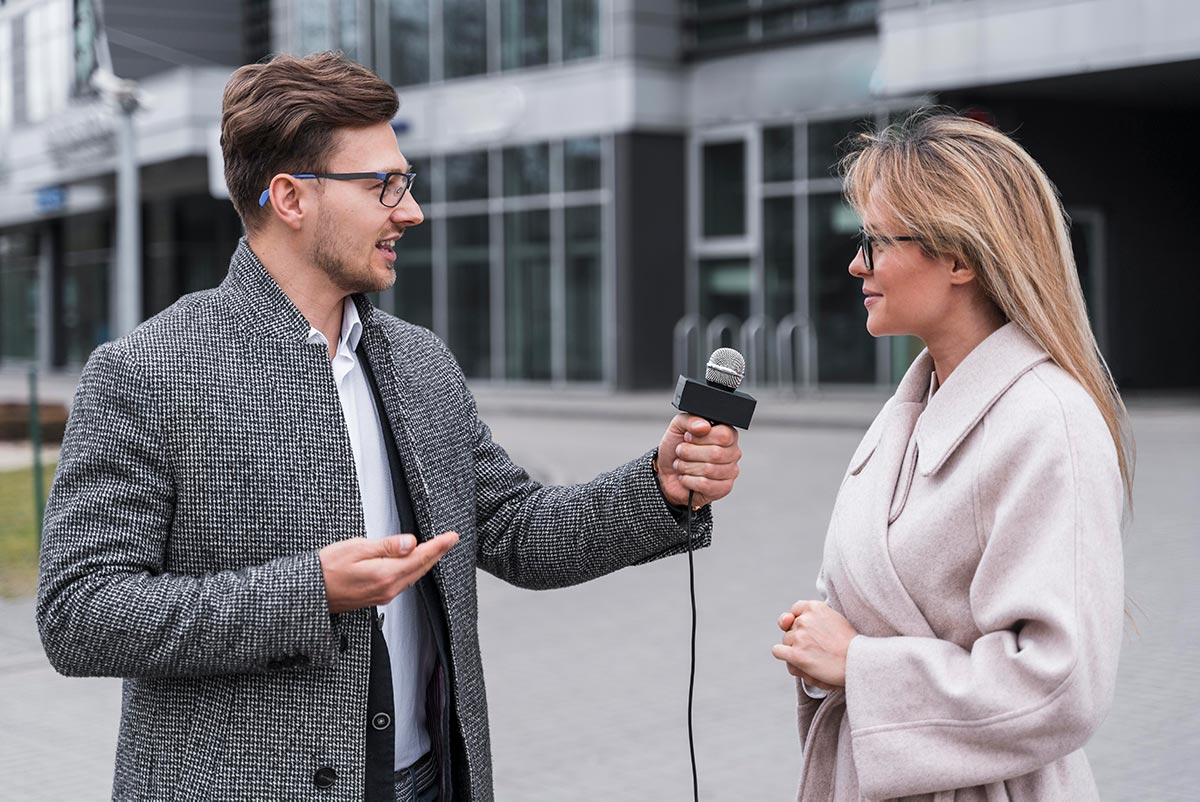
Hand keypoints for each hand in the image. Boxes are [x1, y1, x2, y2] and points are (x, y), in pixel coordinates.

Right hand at [320, 531, 458, 613]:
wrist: (310, 592)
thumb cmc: (327, 569)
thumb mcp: (357, 548)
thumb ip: (387, 546)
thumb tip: (411, 543)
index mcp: (385, 575)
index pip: (420, 557)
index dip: (438, 546)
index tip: (451, 537)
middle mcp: (388, 588)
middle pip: (420, 568)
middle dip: (437, 553)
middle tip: (450, 540)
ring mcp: (383, 595)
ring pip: (413, 576)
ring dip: (426, 561)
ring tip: (437, 548)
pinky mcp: (377, 597)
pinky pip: (402, 581)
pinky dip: (412, 570)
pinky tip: (414, 562)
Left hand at [655, 414, 741, 506]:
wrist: (667, 472)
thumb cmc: (676, 448)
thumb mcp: (678, 427)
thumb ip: (691, 420)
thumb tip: (704, 426)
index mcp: (726, 434)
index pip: (723, 435)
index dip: (700, 437)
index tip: (688, 437)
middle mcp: (732, 452)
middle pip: (716, 453)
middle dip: (690, 453)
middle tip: (681, 452)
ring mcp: (730, 471)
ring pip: (709, 469)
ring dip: (687, 467)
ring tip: (682, 465)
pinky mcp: (723, 488)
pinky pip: (706, 485)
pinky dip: (689, 480)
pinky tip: (686, 477)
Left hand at [771, 600, 857, 687]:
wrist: (858, 662)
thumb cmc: (850, 644)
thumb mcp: (835, 619)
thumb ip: (814, 616)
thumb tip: (787, 619)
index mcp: (814, 607)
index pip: (795, 610)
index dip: (799, 621)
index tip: (807, 630)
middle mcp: (804, 619)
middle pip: (790, 628)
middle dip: (798, 638)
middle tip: (815, 648)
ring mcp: (799, 637)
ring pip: (785, 641)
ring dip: (793, 650)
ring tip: (812, 658)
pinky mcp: (796, 654)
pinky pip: (778, 651)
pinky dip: (784, 656)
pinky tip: (795, 661)